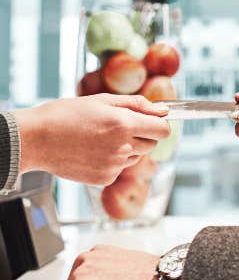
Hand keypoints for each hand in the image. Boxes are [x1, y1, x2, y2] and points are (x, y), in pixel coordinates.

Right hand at [15, 94, 170, 184]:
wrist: (35, 139)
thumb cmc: (66, 115)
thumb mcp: (103, 100)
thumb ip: (138, 105)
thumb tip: (163, 111)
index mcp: (124, 124)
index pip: (163, 130)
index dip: (160, 124)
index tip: (153, 121)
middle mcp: (122, 147)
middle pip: (152, 144)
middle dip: (144, 134)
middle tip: (120, 126)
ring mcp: (113, 165)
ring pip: (136, 157)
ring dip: (128, 148)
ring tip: (101, 139)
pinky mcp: (103, 178)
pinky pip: (120, 169)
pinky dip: (113, 161)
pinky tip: (93, 152)